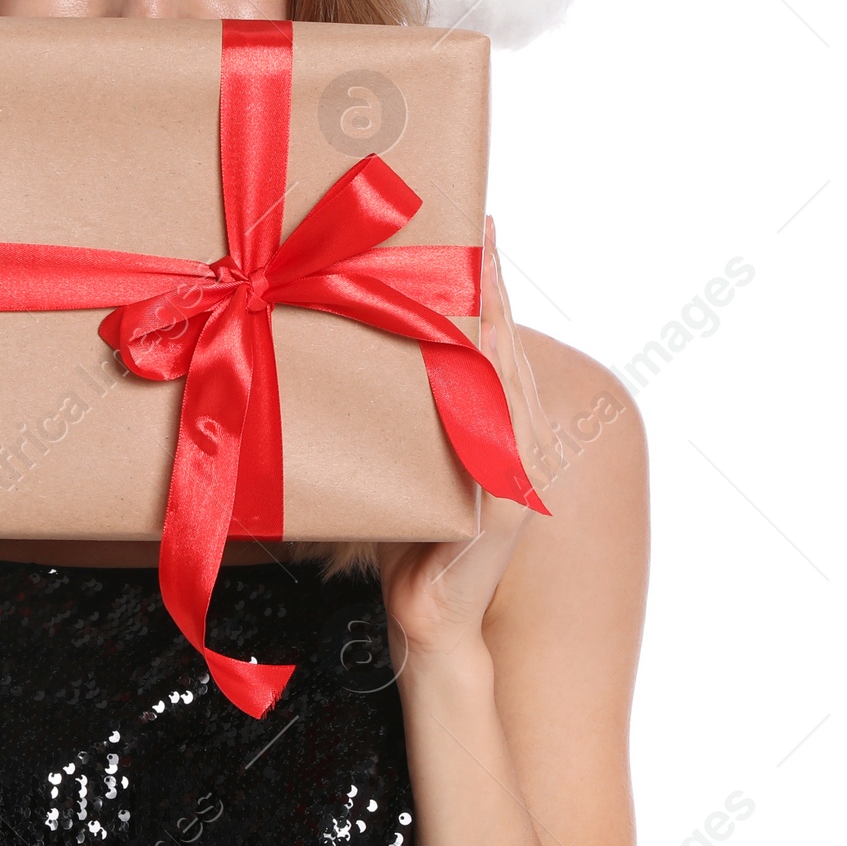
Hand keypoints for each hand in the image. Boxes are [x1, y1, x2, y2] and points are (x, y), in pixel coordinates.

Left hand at [373, 217, 559, 662]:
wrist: (425, 627)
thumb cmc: (398, 549)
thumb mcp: (392, 470)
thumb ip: (387, 420)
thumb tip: (330, 361)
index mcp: (490, 426)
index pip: (493, 337)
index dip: (487, 280)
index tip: (468, 221)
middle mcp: (515, 438)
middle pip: (506, 339)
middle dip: (490, 278)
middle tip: (468, 217)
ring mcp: (516, 466)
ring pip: (507, 368)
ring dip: (492, 310)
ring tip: (472, 254)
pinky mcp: (506, 496)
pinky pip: (497, 419)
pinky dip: (486, 373)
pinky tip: (471, 332)